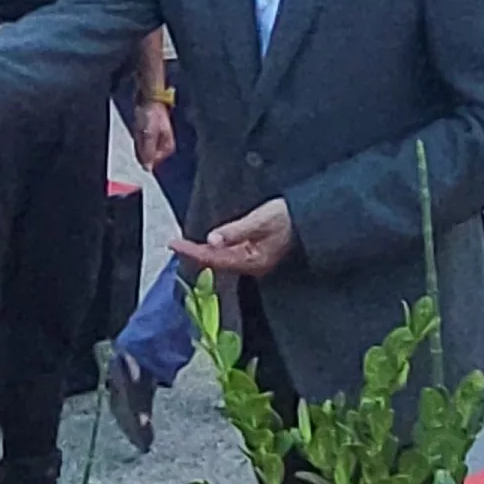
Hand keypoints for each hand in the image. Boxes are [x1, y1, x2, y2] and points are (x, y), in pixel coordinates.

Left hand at [131, 101, 174, 172]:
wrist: (148, 97)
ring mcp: (157, 140)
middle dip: (140, 147)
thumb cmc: (151, 114)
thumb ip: (148, 152)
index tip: (141, 142)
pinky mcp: (150, 134)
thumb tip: (147, 169)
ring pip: (142, 148)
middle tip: (140, 133)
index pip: (152, 162)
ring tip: (139, 127)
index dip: (143, 154)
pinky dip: (137, 136)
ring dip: (138, 140)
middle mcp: (164, 146)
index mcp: (168, 147)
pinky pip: (140, 140)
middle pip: (147, 155)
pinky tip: (137, 127)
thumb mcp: (149, 135)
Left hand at [174, 197, 292, 276]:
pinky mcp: (258, 254)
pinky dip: (217, 250)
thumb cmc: (286, 217)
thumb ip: (236, 231)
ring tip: (187, 245)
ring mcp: (255, 261)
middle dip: (196, 254)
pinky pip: (232, 255)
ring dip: (205, 253)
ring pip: (224, 260)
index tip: (174, 243)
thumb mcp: (260, 220)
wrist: (309, 219)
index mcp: (252, 260)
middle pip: (217, 262)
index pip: (215, 258)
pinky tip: (210, 245)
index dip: (193, 251)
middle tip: (175, 243)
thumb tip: (212, 240)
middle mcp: (252, 265)